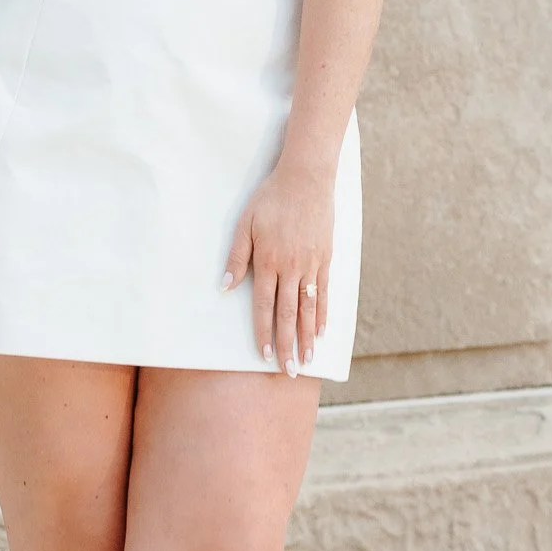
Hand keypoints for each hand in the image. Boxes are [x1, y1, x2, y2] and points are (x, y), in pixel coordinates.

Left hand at [223, 160, 333, 377]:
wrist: (306, 179)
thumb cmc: (271, 198)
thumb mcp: (245, 223)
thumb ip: (237, 256)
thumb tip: (226, 287)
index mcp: (269, 261)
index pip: (265, 305)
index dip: (263, 332)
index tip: (263, 355)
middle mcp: (292, 268)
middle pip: (288, 314)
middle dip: (286, 345)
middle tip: (288, 371)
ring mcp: (311, 265)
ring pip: (308, 309)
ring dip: (305, 337)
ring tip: (305, 361)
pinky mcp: (325, 259)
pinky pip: (325, 293)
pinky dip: (323, 315)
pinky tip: (320, 332)